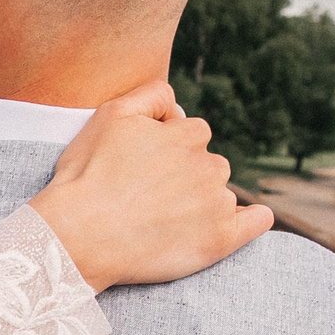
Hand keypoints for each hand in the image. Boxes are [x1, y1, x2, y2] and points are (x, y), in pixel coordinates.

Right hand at [27, 80, 275, 292]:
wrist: (79, 235)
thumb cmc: (87, 176)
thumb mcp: (110, 115)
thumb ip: (151, 95)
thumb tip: (177, 107)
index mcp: (188, 134)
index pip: (193, 134)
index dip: (169, 148)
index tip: (145, 168)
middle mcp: (209, 165)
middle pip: (209, 164)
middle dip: (187, 175)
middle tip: (148, 197)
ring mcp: (217, 204)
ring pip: (222, 194)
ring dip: (203, 200)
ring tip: (163, 219)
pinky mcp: (220, 240)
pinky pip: (256, 223)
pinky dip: (255, 219)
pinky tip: (249, 219)